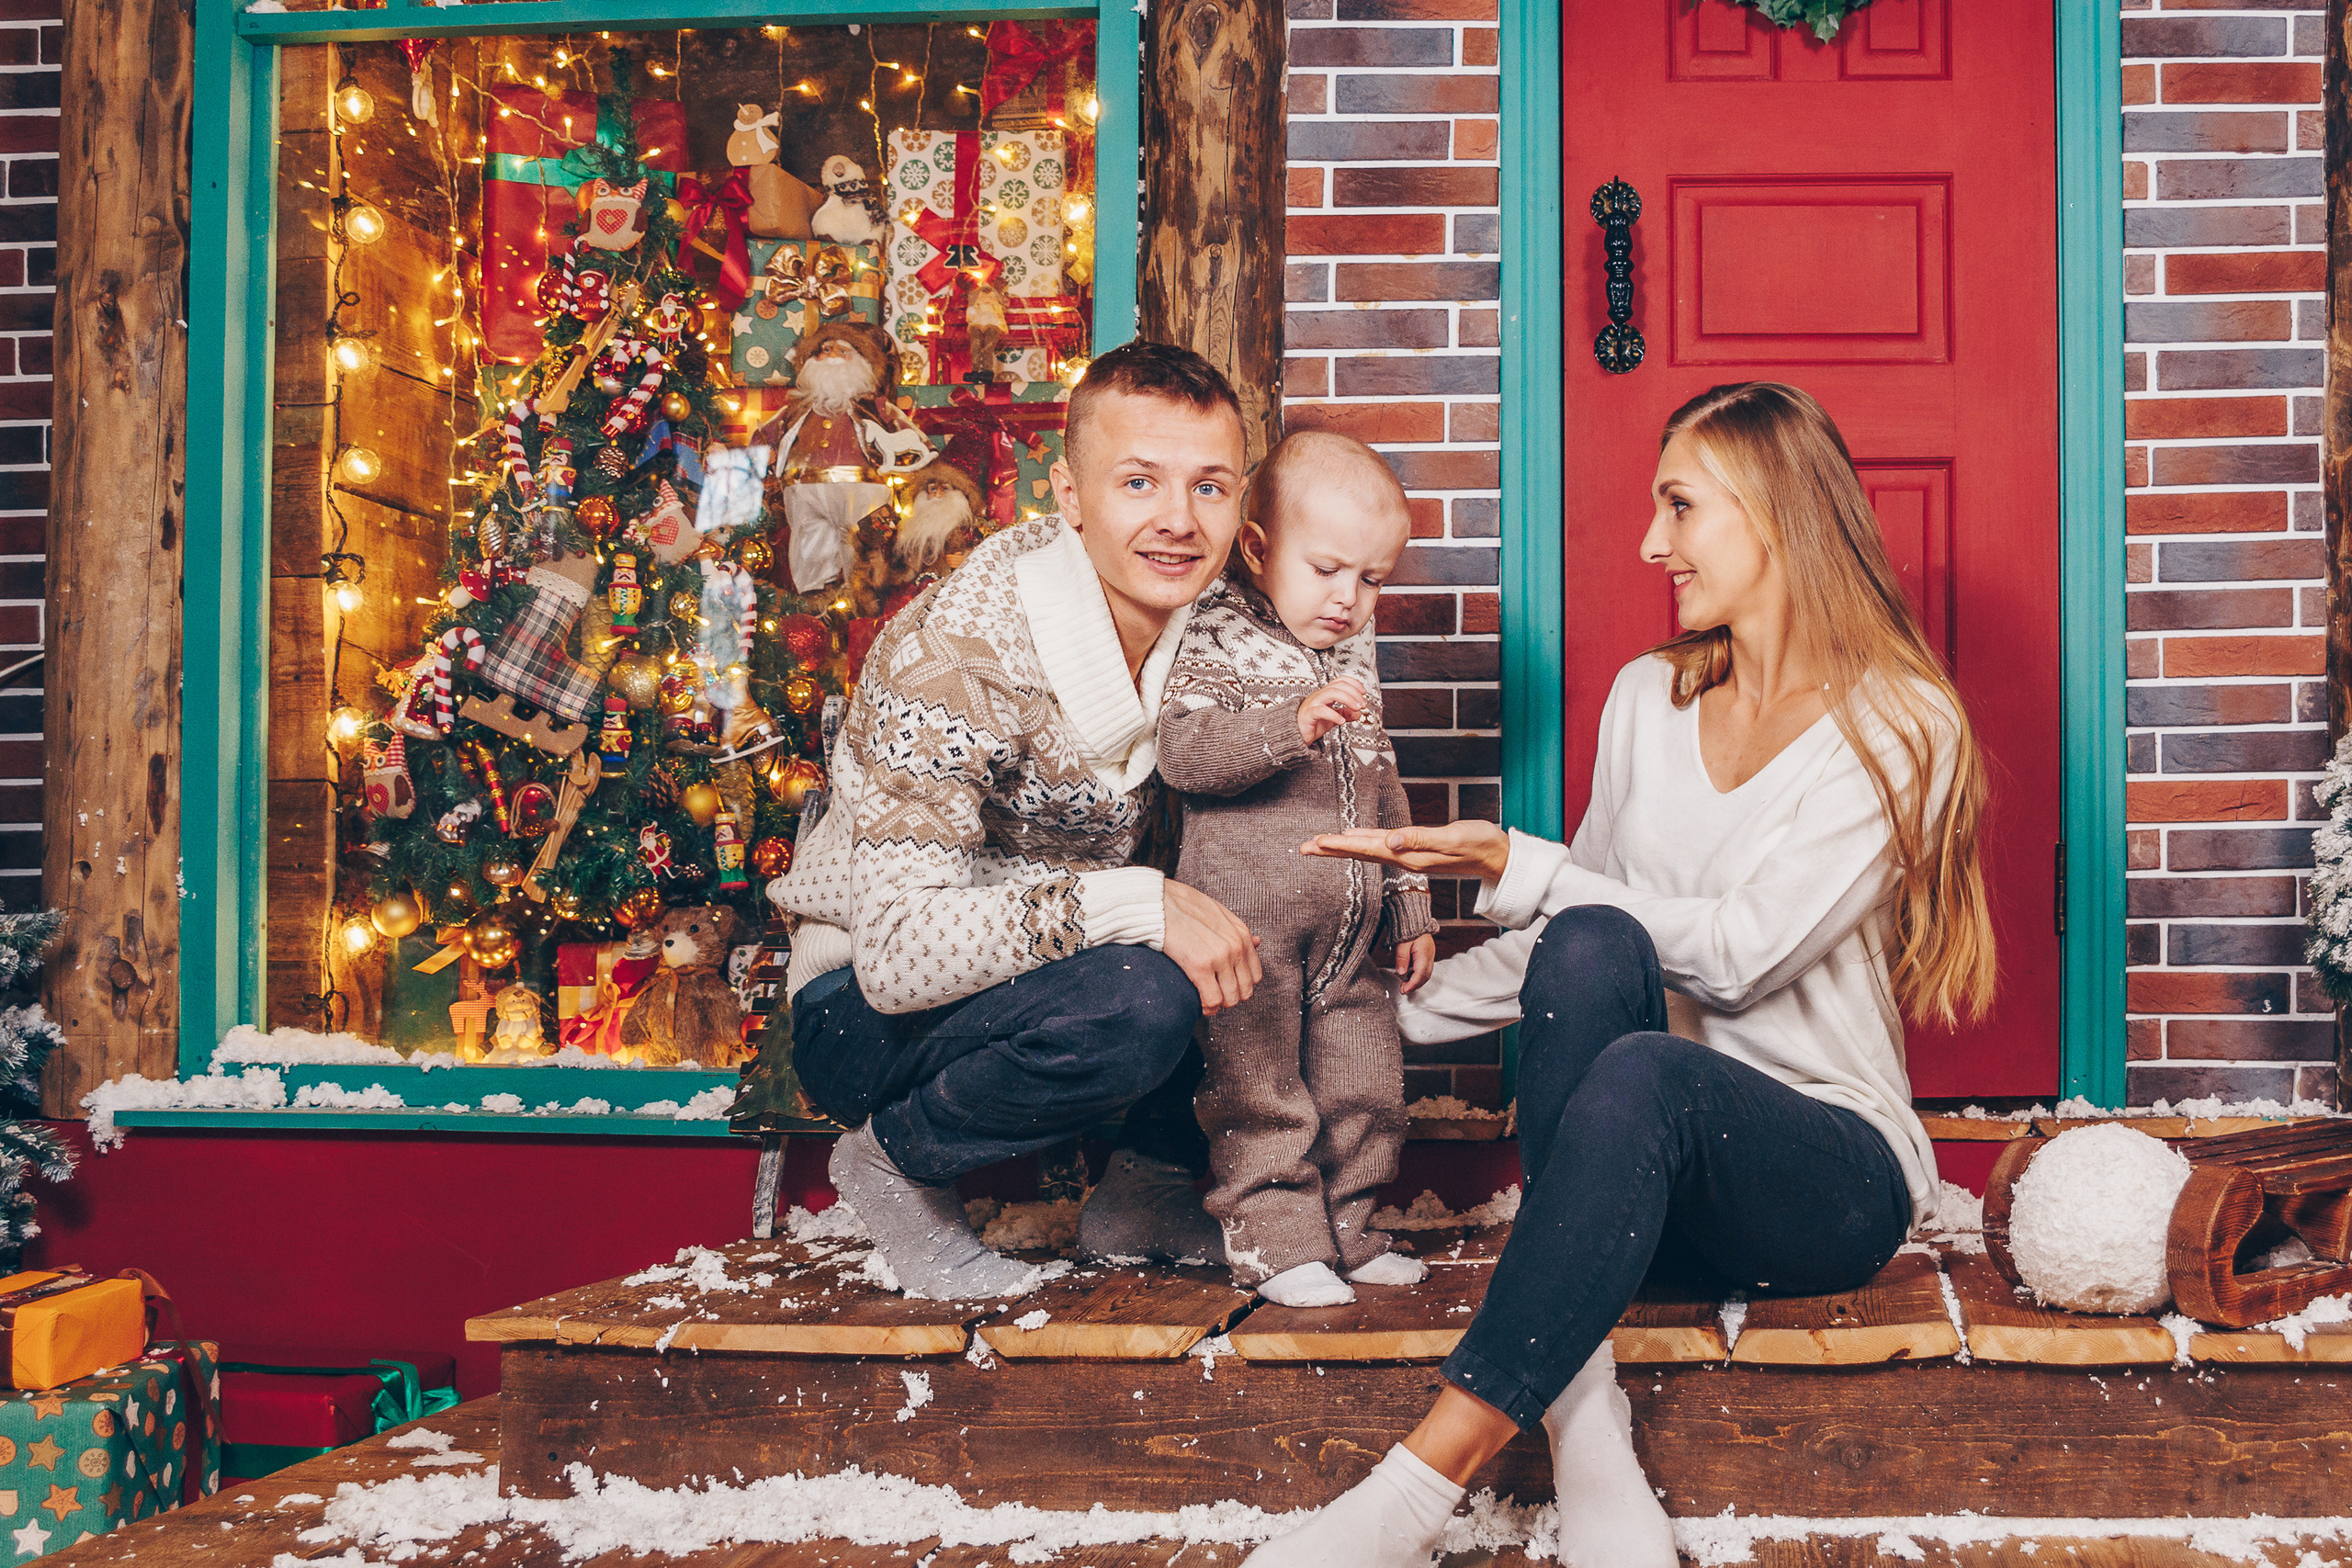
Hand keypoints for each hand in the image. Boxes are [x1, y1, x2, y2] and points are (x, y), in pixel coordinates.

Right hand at [1164, 879, 1262, 1016]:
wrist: (1157, 903)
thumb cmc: (1183, 907)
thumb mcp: (1219, 914)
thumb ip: (1238, 931)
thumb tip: (1257, 941)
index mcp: (1241, 934)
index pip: (1255, 975)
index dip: (1240, 986)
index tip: (1226, 987)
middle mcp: (1235, 947)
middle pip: (1244, 991)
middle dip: (1229, 998)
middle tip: (1215, 996)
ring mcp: (1219, 957)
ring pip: (1229, 999)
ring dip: (1218, 1005)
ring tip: (1205, 1001)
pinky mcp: (1200, 966)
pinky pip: (1212, 1000)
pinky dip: (1206, 1008)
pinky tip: (1198, 1004)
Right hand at [1297, 678, 1367, 746]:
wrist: (1295, 734)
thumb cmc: (1312, 723)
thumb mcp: (1333, 718)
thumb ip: (1345, 713)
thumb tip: (1359, 712)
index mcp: (1325, 694)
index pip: (1340, 680)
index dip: (1353, 683)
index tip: (1364, 692)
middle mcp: (1319, 695)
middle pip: (1338, 685)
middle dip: (1354, 693)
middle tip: (1363, 704)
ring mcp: (1313, 703)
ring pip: (1331, 693)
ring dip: (1348, 699)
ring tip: (1357, 709)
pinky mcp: (1308, 714)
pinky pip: (1321, 710)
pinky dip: (1334, 715)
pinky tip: (1342, 721)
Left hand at [1297, 820, 1513, 882]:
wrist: (1497, 856)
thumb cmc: (1480, 844)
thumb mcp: (1454, 839)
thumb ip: (1422, 839)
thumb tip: (1391, 840)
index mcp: (1409, 855)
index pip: (1367, 850)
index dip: (1341, 846)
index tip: (1317, 843)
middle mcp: (1405, 856)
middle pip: (1360, 852)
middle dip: (1331, 849)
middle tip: (1303, 847)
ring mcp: (1409, 853)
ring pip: (1368, 850)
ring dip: (1342, 847)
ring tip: (1319, 844)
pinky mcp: (1416, 848)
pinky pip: (1382, 846)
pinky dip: (1363, 842)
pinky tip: (1354, 839)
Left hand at [1393, 934, 1435, 993]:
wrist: (1415, 919)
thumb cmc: (1409, 928)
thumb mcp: (1402, 943)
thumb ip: (1402, 958)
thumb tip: (1401, 972)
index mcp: (1424, 954)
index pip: (1419, 975)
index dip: (1412, 985)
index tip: (1404, 990)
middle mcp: (1429, 956)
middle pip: (1424, 977)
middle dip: (1414, 986)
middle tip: (1403, 989)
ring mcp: (1430, 956)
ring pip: (1426, 974)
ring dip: (1416, 981)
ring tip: (1405, 984)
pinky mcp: (1428, 955)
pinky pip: (1425, 969)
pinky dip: (1418, 975)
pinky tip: (1409, 974)